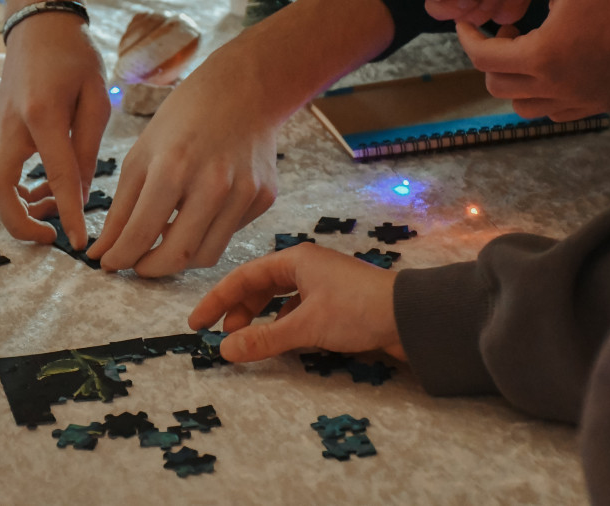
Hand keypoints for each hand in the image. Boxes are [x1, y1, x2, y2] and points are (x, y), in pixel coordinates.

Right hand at [0, 15, 110, 249]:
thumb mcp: (95, 98)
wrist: (38, 24)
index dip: (69, 213)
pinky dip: (13, 192)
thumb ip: (88, 147)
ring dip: (16, 209)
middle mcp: (10, 125)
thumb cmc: (74, 56)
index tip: (79, 242)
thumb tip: (83, 192)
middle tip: (49, 237)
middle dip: (18, 225)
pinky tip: (41, 194)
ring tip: (53, 212)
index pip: (57, 176)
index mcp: (43, 114)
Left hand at [86, 53, 277, 276]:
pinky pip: (229, 234)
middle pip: (177, 257)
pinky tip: (199, 212)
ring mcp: (243, 192)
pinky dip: (208, 233)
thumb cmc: (184, 118)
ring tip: (164, 242)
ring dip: (180, 259)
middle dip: (149, 269)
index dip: (118, 258)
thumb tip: (102, 253)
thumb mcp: (142, 155)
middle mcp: (213, 184)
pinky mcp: (264, 198)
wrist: (244, 89)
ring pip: (207, 255)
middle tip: (136, 265)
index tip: (107, 263)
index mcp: (173, 168)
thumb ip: (122, 209)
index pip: (140, 234)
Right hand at [188, 243, 404, 362]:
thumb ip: (264, 338)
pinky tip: (281, 339)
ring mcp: (323, 284)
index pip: (244, 277)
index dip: (217, 300)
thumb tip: (225, 349)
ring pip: (279, 298)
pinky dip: (283, 323)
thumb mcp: (306, 326)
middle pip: (260, 285)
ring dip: (260, 317)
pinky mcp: (337, 302)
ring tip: (246, 338)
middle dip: (238, 309)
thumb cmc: (358, 310)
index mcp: (296, 260)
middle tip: (221, 334)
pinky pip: (298, 309)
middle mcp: (307, 267)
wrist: (412, 317)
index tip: (197, 322)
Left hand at [459, 0, 609, 120]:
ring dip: (514, 81)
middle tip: (507, 33)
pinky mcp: (598, 104)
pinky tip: (552, 68)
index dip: (467, 39)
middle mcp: (556, 87)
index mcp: (541, 55)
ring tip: (529, 51)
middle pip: (497, 85)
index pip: (482, 58)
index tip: (467, 24)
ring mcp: (578, 100)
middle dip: (491, 58)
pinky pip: (553, 112)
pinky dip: (541, 95)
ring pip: (522, 105)